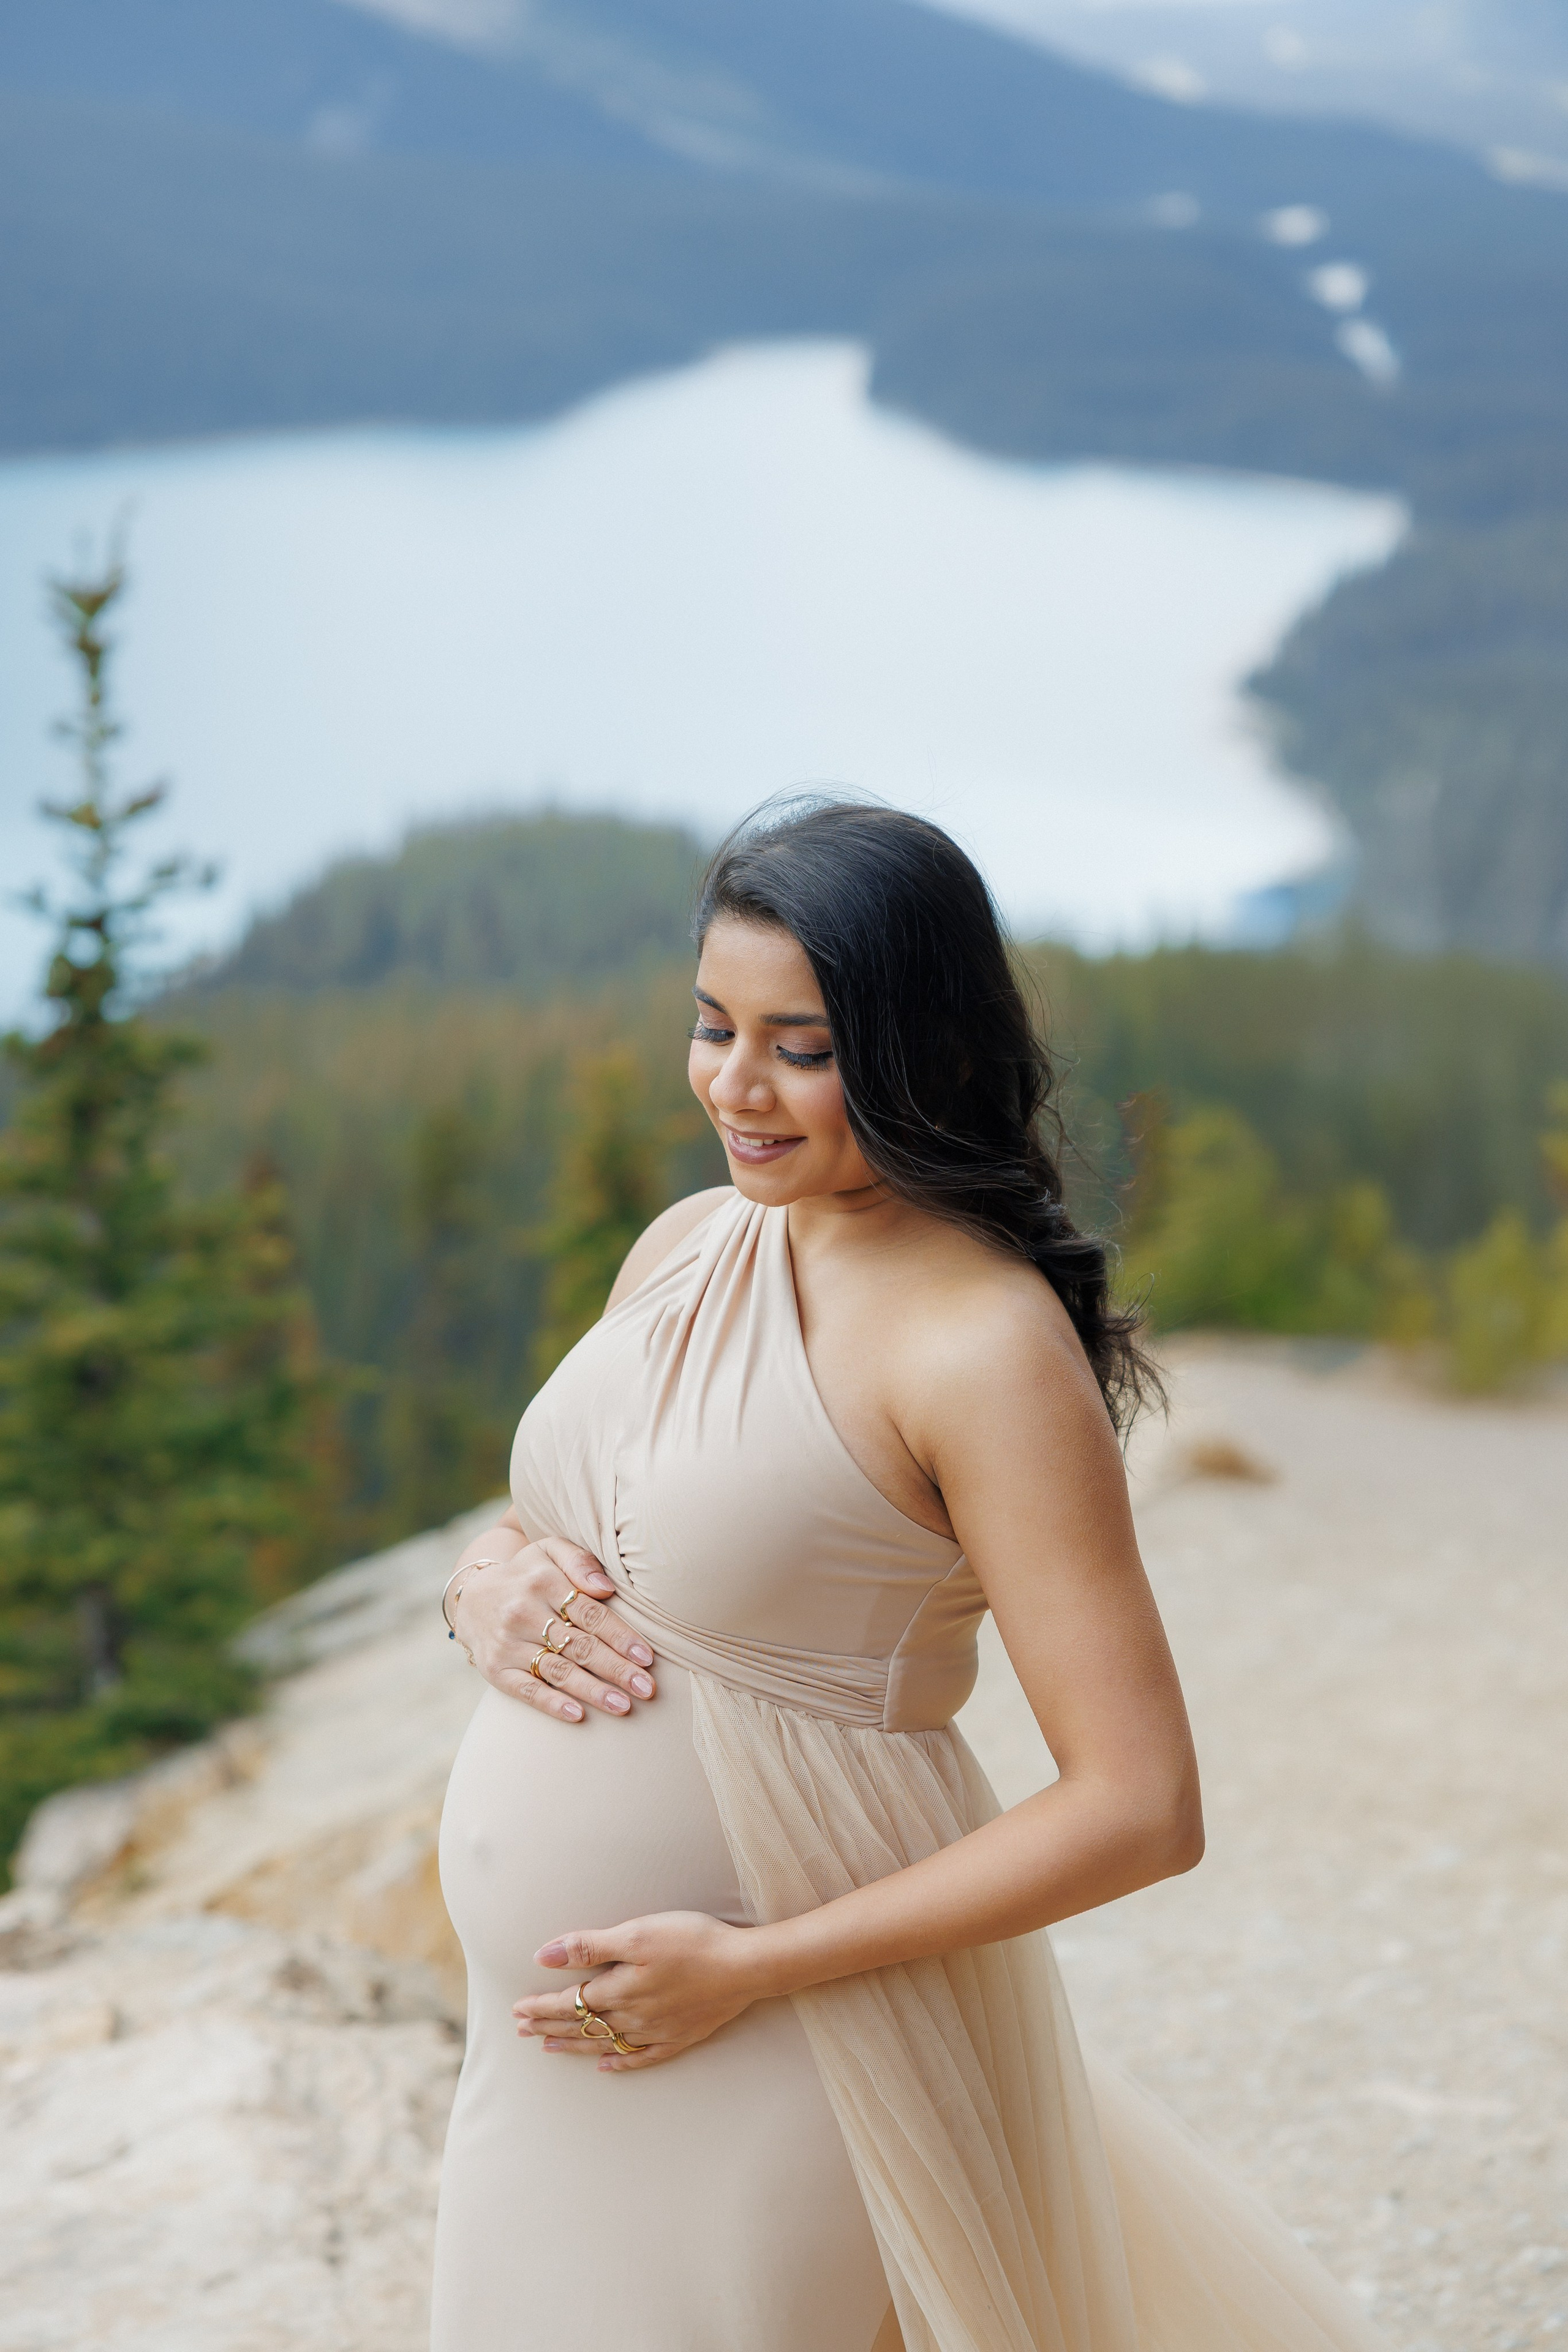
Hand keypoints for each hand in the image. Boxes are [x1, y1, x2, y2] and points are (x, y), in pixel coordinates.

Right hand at [450, 1531, 655, 1723]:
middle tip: (646, 1688)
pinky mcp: (494, 1669)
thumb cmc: (527, 1575)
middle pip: (579, 1646)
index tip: (647, 1657)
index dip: (620, 1637)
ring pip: (557, 1671)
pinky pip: (526, 1690)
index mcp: (543, 1582)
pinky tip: (578, 1715)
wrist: (473, 1597)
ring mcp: (507, 1643)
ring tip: (623, 1706)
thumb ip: (579, 1561)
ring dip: (592, 1691)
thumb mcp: (549, 1551)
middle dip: (616, 1669)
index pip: (590, 1613)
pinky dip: (551, 1704)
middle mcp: (523, 1613)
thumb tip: (606, 1587)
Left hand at [513, 1912, 759, 2070]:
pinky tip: (606, 2066)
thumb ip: (589, 1946)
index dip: (541, 2006)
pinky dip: (620, 2062)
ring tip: (549, 2047)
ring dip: (574, 2045)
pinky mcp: (679, 2037)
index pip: (569, 2003)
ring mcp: (656, 2031)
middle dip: (549, 2025)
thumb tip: (544, 1956)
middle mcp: (633, 2017)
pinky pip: (641, 2057)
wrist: (745, 1966)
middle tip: (521, 2030)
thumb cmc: (691, 1941)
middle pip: (582, 2024)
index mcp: (619, 1990)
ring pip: (605, 2043)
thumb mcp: (637, 1933)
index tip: (517, 2010)